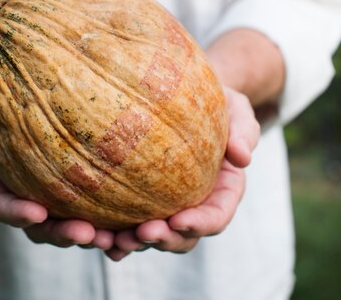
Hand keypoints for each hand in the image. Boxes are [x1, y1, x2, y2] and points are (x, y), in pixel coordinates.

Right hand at [0, 84, 115, 248]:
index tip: (37, 213)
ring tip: (116, 238)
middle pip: (38, 224)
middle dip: (62, 233)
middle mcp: (19, 191)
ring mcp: (47, 191)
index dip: (15, 212)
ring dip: (91, 234)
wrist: (8, 90)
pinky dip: (109, 220)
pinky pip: (90, 207)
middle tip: (87, 234)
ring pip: (66, 222)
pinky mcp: (73, 184)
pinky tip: (132, 224)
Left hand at [105, 86, 259, 260]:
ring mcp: (165, 206)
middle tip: (142, 233)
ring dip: (134, 243)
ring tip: (115, 240)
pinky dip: (113, 235)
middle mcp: (194, 205)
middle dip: (163, 240)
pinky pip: (125, 223)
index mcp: (222, 191)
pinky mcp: (138, 200)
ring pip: (152, 237)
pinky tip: (96, 235)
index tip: (179, 220)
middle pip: (182, 237)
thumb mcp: (236, 108)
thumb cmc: (214, 102)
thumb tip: (244, 157)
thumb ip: (244, 130)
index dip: (200, 224)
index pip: (215, 216)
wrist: (183, 97)